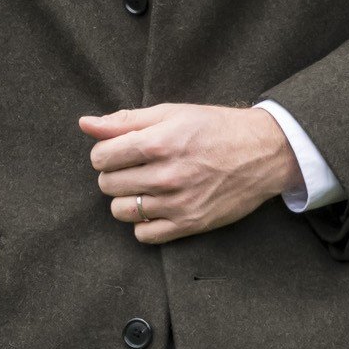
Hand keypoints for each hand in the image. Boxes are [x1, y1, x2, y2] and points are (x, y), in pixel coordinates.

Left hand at [82, 102, 299, 243]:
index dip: (105, 153)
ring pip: (121, 211)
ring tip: (145, 186)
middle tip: (135, 168)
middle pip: (107, 185)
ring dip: (126, 199)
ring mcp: (177, 203)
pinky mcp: (189, 224)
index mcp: (158, 143)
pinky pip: (144, 235)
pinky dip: (143, 223)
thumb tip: (86, 124)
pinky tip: (155, 206)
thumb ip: (125, 120)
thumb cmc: (215, 128)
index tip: (118, 151)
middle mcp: (166, 175)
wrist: (263, 152)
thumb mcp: (171, 113)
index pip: (101, 157)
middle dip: (114, 175)